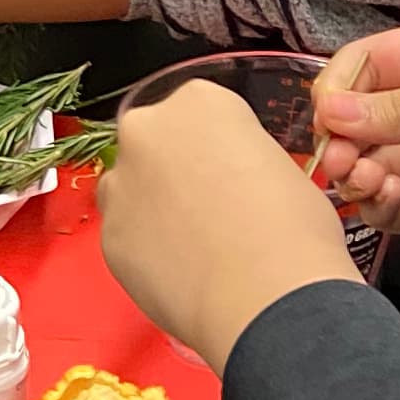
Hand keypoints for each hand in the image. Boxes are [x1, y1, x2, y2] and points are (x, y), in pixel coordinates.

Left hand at [98, 82, 360, 369]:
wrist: (268, 298)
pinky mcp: (107, 234)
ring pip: (130, 187)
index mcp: (199, 101)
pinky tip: (181, 269)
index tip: (228, 168)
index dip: (216, 146)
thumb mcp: (281, 167)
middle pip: (154, 142)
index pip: (198, 111)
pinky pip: (124, 234)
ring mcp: (121, 182)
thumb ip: (239, 156)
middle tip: (209, 206)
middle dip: (174, 169)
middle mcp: (148, 131)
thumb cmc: (291, 235)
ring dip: (153, 206)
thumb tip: (229, 175)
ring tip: (196, 244)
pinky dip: (145, 248)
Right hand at [312, 19, 399, 240]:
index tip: (327, 119)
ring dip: (357, 174)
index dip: (336, 90)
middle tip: (340, 162)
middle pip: (359, 120)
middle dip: (341, 140)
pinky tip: (387, 199)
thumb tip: (331, 113)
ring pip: (373, 165)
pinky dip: (381, 206)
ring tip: (368, 180)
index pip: (363, 66)